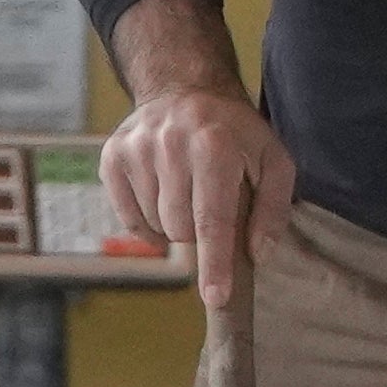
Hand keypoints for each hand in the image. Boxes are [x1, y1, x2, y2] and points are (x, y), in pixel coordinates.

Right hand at [103, 79, 297, 310]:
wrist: (185, 87)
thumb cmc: (236, 133)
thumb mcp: (273, 160)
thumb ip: (273, 209)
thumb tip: (257, 254)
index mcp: (215, 147)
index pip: (212, 220)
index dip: (215, 263)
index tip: (215, 298)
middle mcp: (171, 145)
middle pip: (181, 229)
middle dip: (198, 233)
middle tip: (208, 206)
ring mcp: (137, 149)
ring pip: (155, 224)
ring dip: (173, 224)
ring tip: (186, 193)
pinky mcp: (113, 156)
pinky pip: (128, 216)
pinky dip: (147, 223)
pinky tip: (162, 201)